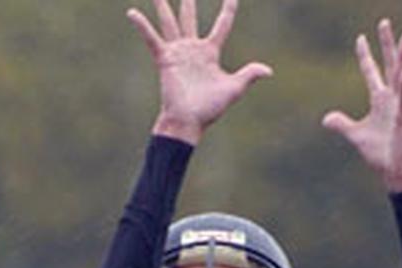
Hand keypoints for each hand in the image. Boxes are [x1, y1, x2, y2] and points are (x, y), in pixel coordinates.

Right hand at [127, 0, 271, 143]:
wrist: (188, 121)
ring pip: (169, 23)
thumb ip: (248, 75)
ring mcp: (177, 52)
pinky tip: (132, 13)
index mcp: (210, 53)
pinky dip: (142, 26)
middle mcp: (192, 49)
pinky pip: (152, 39)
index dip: (228, 9)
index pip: (222, 25)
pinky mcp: (165, 59)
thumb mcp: (233, 89)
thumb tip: (268, 71)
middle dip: (188, 2)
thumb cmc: (209, 108)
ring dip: (162, 7)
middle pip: (189, 18)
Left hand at [322, 19, 401, 191]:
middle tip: (383, 22)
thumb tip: (326, 118)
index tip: (360, 38)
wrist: (394, 171)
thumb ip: (341, 124)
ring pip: (401, 76)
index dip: (365, 56)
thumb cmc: (380, 152)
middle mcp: (391, 99)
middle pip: (388, 65)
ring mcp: (400, 108)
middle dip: (385, 45)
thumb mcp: (355, 135)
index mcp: (380, 101)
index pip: (371, 72)